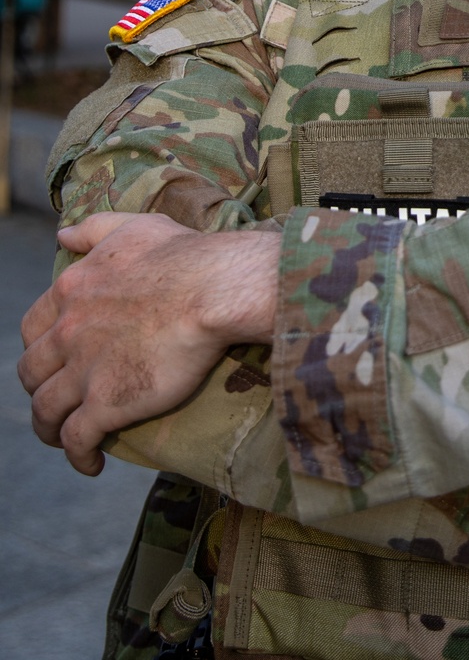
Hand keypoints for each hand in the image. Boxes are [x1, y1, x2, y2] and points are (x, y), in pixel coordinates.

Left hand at [18, 211, 279, 475]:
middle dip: (39, 387)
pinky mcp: (106, 404)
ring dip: (48, 429)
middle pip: (32, 372)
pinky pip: (75, 440)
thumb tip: (62, 234)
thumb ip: (93, 229)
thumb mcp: (134, 227)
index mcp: (71, 291)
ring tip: (62, 438)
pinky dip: (77, 457)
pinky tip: (90, 464)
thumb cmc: (183, 255)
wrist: (214, 289)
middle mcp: (68, 332)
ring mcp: (83, 371)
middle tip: (58, 397)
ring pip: (44, 410)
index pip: (33, 327)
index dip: (40, 346)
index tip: (55, 356)